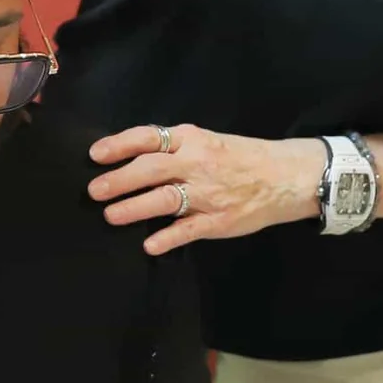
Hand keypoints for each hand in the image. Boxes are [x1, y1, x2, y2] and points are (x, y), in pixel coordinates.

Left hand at [86, 124, 326, 255]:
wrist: (287, 176)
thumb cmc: (242, 157)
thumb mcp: (209, 140)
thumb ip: (176, 148)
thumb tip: (133, 158)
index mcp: (192, 140)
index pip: (149, 138)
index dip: (120, 145)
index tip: (95, 155)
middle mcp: (197, 164)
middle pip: (151, 169)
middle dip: (119, 180)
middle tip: (95, 190)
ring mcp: (207, 194)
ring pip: (164, 199)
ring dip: (134, 208)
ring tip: (111, 215)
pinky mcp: (218, 221)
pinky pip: (187, 230)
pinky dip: (167, 238)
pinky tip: (149, 245)